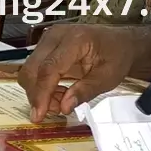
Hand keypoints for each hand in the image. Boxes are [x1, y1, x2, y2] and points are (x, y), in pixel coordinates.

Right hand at [18, 24, 138, 122]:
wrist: (120, 42)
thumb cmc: (117, 57)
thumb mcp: (108, 78)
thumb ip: (86, 91)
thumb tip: (64, 107)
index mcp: (76, 39)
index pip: (49, 68)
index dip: (42, 93)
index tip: (39, 115)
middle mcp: (57, 35)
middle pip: (32, 69)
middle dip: (38, 95)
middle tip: (57, 109)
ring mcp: (49, 38)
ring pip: (30, 70)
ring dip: (39, 91)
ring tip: (61, 100)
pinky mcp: (46, 46)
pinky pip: (34, 69)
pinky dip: (41, 85)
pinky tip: (59, 92)